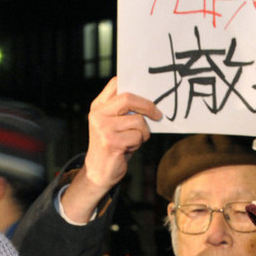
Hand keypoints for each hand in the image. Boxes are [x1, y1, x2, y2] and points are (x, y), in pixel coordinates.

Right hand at [60, 78, 160, 223]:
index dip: (134, 85)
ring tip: (134, 140)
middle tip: (158, 115)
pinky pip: (137, 137)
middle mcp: (99, 114)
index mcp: (98, 106)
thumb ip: (124, 111)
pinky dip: (139, 143)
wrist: (98, 171)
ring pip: (138, 121)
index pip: (116, 84)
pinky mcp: (112, 142)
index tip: (148, 94)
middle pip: (129, 98)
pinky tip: (129, 148)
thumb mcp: (113, 124)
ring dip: (143, 132)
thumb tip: (150, 101)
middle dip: (148, 106)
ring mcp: (104, 128)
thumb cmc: (112, 145)